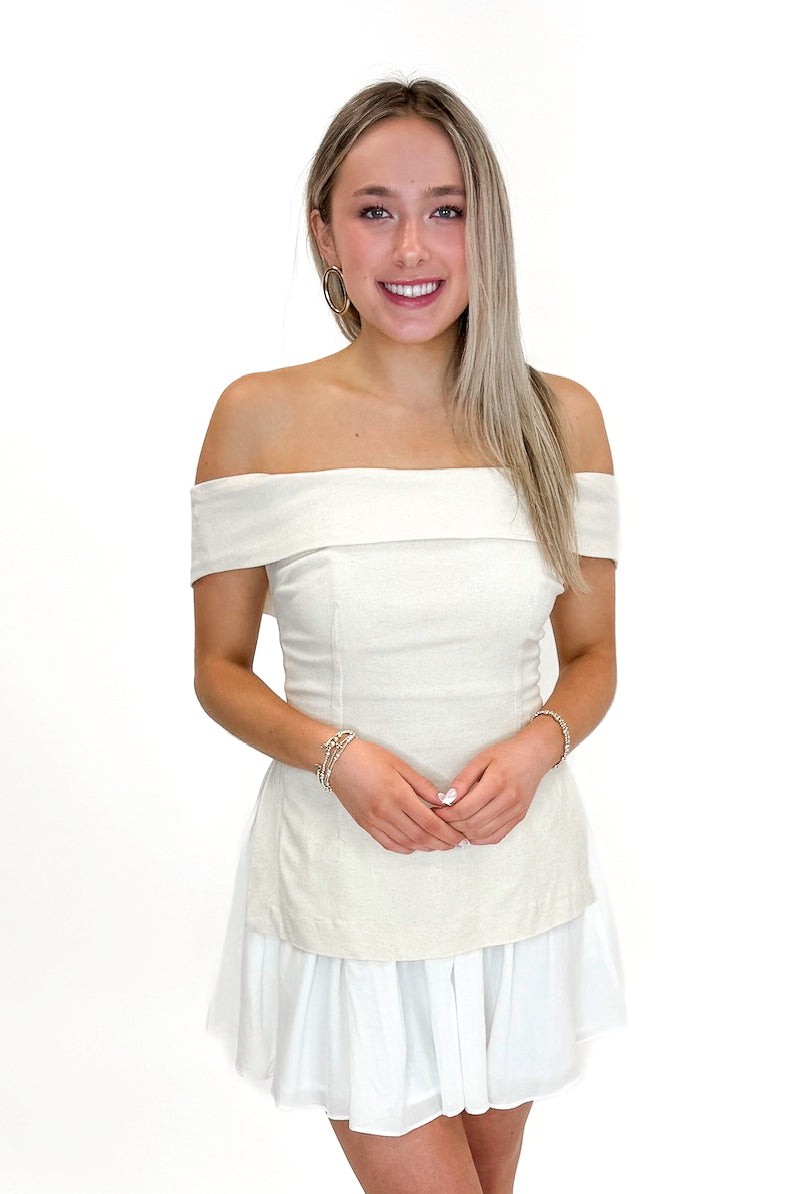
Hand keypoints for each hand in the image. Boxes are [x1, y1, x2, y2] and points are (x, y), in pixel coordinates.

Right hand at [327, 737, 469, 853]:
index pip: (430, 822)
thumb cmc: (369, 757)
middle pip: (420, 837)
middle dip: (441, 844)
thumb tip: (443, 802)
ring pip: (406, 843)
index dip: (447, 833)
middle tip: (455, 845)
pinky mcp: (365, 825)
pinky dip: (405, 848)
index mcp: (398, 795)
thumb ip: (422, 786)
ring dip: (426, 847)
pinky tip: (415, 846)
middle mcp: (386, 812)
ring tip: (440, 845)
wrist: (337, 761)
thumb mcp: (400, 765)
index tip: (460, 837)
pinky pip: (388, 843)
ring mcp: (374, 821)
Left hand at [431, 733, 551, 844]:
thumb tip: (448, 799)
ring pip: (483, 834)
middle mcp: (508, 800)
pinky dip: (480, 838)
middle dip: (452, 825)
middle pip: (473, 824)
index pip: (465, 808)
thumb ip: (463, 779)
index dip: (446, 814)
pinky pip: (496, 836)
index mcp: (496, 783)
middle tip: (441, 819)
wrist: (535, 755)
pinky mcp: (519, 817)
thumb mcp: (481, 759)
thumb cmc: (506, 754)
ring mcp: (515, 811)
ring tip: (452, 825)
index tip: (436, 811)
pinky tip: (469, 832)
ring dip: (464, 834)